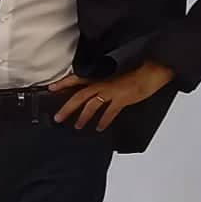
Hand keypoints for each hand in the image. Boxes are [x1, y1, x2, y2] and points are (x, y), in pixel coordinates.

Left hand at [50, 61, 174, 130]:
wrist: (149, 73)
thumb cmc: (132, 74)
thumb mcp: (113, 77)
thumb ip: (101, 84)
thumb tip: (91, 94)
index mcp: (99, 77)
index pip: (77, 79)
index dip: (63, 83)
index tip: (50, 88)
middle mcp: (102, 84)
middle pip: (79, 96)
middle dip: (67, 107)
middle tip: (57, 118)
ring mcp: (111, 91)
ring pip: (92, 105)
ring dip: (83, 117)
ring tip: (77, 126)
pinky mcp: (121, 99)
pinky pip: (109, 112)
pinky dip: (104, 121)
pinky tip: (99, 128)